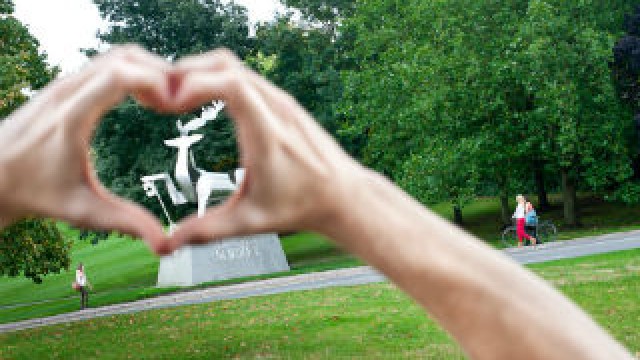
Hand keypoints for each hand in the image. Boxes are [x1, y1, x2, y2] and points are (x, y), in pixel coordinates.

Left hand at [0, 45, 171, 252]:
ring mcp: (64, 84)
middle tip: (180, 101)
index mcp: (72, 119)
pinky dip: (132, 70)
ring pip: (116, 55)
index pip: (119, 75)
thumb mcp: (84, 213)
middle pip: (124, 57)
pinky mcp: (65, 85)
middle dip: (160, 72)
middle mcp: (66, 93)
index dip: (155, 80)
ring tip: (166, 99)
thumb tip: (164, 243)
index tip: (174, 103)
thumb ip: (127, 224)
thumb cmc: (37, 194)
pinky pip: (105, 63)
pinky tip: (145, 97)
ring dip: (147, 69)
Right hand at [165, 49, 368, 251]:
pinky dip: (218, 76)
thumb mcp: (251, 223)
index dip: (194, 83)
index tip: (168, 102)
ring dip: (201, 72)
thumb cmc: (300, 207)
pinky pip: (245, 75)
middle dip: (187, 72)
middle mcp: (276, 108)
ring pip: (234, 65)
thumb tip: (168, 245)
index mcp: (267, 133)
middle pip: (225, 65)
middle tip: (159, 95)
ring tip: (173, 95)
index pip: (231, 85)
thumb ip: (208, 232)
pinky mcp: (282, 101)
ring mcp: (280, 100)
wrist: (343, 195)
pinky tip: (201, 96)